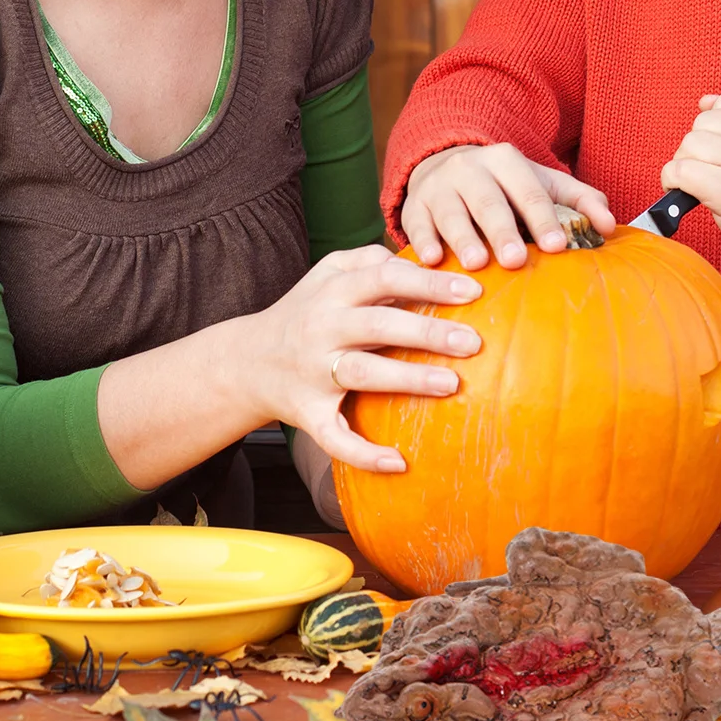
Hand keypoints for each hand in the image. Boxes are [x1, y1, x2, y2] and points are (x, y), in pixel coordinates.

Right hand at [258, 244, 483, 473]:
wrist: (247, 361)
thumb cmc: (302, 312)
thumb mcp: (325, 274)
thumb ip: (367, 258)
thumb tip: (418, 259)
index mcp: (331, 293)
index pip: (383, 278)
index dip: (427, 283)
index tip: (472, 290)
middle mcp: (322, 329)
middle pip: (378, 325)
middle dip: (427, 331)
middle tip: (473, 342)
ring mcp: (315, 373)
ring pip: (363, 374)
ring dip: (407, 378)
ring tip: (452, 384)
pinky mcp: (309, 413)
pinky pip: (335, 436)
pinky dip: (364, 454)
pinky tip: (399, 462)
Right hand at [401, 143, 614, 269]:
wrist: (443, 164)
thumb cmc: (502, 185)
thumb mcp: (540, 182)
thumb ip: (579, 201)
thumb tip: (609, 225)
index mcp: (505, 160)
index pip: (529, 192)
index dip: (543, 219)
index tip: (557, 246)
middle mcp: (469, 169)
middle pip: (488, 202)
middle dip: (502, 231)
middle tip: (515, 260)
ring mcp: (437, 187)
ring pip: (450, 213)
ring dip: (462, 239)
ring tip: (475, 264)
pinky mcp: (413, 206)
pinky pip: (416, 224)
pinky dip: (422, 242)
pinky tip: (431, 260)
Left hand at [663, 93, 720, 278]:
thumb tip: (705, 101)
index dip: (717, 131)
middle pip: (701, 124)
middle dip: (700, 148)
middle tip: (719, 172)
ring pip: (688, 146)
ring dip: (687, 165)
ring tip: (709, 183)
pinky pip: (678, 171)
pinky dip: (673, 182)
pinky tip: (690, 193)